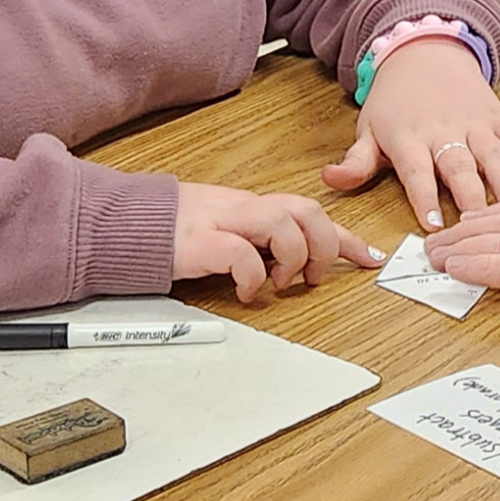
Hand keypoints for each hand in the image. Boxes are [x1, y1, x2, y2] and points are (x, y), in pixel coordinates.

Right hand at [174, 182, 382, 302]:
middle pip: (306, 209)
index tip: (371, 258)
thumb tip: (289, 263)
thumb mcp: (226, 231)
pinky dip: (253, 278)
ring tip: (278, 283)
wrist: (128, 224)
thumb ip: (256, 241)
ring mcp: (223, 222)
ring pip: (283, 222)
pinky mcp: (201, 242)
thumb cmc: (175, 231)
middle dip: (323, 246)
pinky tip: (246, 293)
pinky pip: (241, 254)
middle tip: (312, 277)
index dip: (346, 237)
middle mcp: (244, 209)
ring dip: (292, 258)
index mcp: (253, 207)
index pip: (311, 212)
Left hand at [325, 37, 499, 230]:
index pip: (417, 171)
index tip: (434, 226)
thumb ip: (356, 162)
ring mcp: (476, 125)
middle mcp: (446, 131)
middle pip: (461, 168)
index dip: (425, 198)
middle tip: (479, 231)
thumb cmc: (396, 100)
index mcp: (410, 138)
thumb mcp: (369, 129)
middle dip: (470, 200)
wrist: (426, 52)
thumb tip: (330, 181)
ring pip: (495, 159)